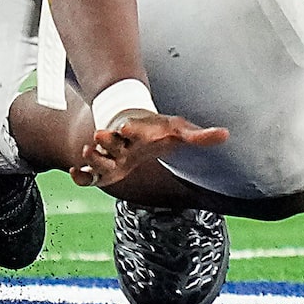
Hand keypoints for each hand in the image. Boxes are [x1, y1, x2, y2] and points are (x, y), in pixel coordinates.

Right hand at [73, 110, 227, 191]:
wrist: (133, 128)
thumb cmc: (158, 131)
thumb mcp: (178, 131)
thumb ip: (200, 136)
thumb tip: (227, 134)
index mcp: (141, 134)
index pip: (135, 130)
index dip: (132, 129)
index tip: (128, 128)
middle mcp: (123, 145)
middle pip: (112, 141)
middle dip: (108, 139)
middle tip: (101, 134)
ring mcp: (110, 157)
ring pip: (98, 156)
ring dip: (92, 154)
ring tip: (89, 149)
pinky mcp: (102, 171)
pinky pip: (87, 175)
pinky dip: (80, 175)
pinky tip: (76, 173)